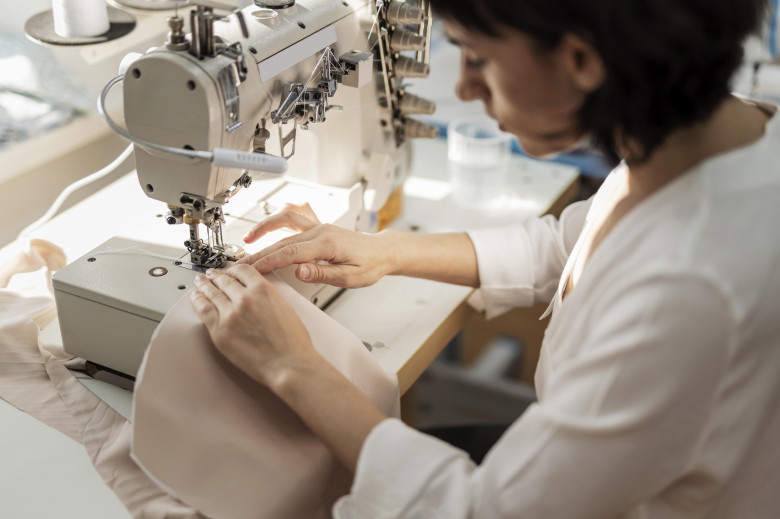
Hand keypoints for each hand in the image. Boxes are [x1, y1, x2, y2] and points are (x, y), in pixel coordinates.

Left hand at [189, 264, 318, 389]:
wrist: (289, 365)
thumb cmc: (293, 343)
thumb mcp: (285, 308)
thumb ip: (268, 297)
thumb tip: (257, 296)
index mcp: (263, 290)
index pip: (242, 271)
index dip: (233, 269)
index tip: (230, 271)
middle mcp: (245, 299)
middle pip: (225, 280)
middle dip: (216, 276)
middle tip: (211, 275)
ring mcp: (230, 315)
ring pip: (212, 293)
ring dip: (204, 285)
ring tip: (200, 282)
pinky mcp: (220, 332)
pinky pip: (204, 311)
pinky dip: (198, 301)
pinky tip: (196, 298)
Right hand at [238, 204, 397, 287]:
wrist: (383, 251)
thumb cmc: (370, 265)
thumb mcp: (350, 277)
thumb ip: (322, 274)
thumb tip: (299, 271)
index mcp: (327, 244)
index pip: (290, 253)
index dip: (269, 261)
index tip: (253, 270)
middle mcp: (321, 231)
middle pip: (283, 240)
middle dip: (260, 252)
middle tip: (242, 264)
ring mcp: (319, 226)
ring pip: (286, 224)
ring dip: (265, 228)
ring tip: (248, 239)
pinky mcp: (319, 227)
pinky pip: (295, 217)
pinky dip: (278, 220)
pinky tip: (268, 225)